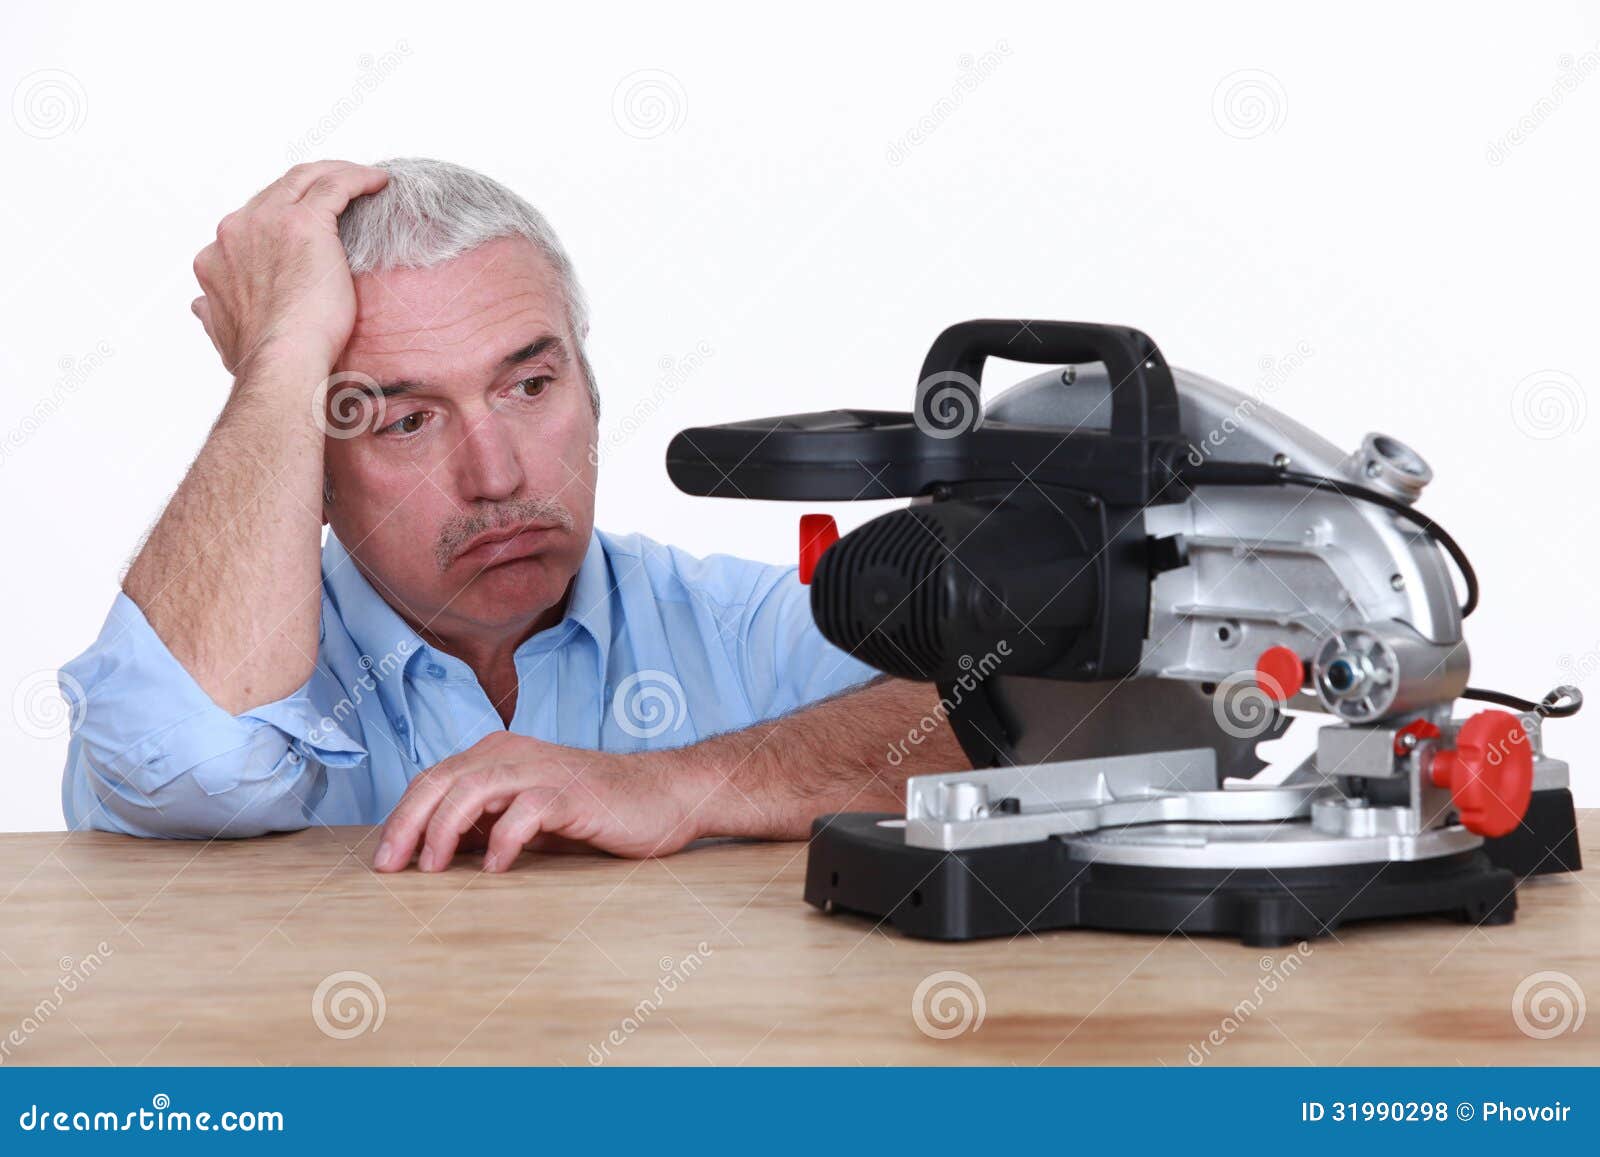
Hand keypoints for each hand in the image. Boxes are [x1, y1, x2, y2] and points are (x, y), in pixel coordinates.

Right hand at [190, 160, 387, 375]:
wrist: (281, 363)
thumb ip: (213, 312)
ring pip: (306, 178)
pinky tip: (378, 181)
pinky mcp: (306, 223)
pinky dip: (357, 178)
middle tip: (342, 189)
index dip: (282, 213)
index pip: (252, 219)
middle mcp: (236, 231)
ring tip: (363, 179)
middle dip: (310, 185)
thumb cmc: (261, 360)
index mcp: (217, 256)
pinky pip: (335, 186)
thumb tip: (200, 305)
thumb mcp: (222, 334)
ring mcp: (268, 222)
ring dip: (336, 173)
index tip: (310, 218)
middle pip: (279, 190)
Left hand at [371, 732, 707, 872]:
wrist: (667, 794)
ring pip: (472, 790)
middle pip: (441, 782)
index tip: (385, 862)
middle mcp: (515, 754)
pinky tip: (494, 868)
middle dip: (407, 826)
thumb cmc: (598, 810)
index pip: (432, 780)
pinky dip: (502, 839)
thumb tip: (433, 854)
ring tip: (432, 869)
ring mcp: (543, 771)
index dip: (401, 818)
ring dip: (443, 831)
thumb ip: (486, 824)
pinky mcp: (573, 793)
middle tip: (391, 869)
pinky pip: (525, 811)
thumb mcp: (530, 817)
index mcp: (498, 756)